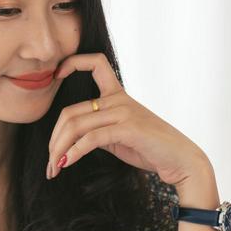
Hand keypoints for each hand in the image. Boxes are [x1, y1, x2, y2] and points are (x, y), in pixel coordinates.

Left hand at [46, 52, 208, 186]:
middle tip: (49, 162)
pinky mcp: (127, 129)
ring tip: (54, 169)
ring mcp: (124, 112)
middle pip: (71, 112)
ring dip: (59, 150)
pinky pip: (90, 138)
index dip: (73, 62)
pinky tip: (66, 164)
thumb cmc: (151, 148)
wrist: (180, 160)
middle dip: (54, 139)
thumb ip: (100, 130)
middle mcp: (119, 100)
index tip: (56, 75)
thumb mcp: (120, 135)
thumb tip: (73, 140)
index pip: (96, 63)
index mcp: (118, 95)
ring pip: (76, 125)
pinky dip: (74, 153)